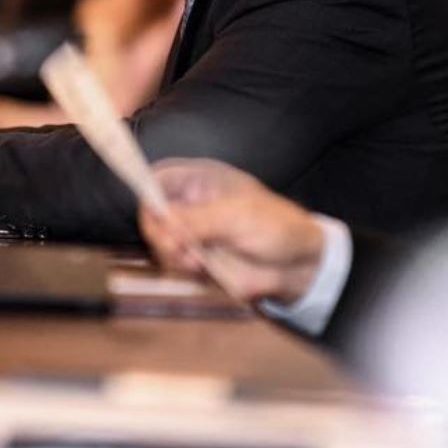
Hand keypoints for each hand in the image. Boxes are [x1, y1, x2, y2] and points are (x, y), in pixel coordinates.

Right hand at [139, 159, 325, 304]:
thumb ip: (198, 219)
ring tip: (197, 262)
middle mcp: (192, 205)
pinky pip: (175, 264)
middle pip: (153, 214)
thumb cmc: (277, 228)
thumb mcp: (238, 217)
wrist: (299, 267)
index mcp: (201, 181)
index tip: (152, 214)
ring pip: (161, 242)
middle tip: (177, 248)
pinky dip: (183, 269)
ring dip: (173, 254)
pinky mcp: (197, 259)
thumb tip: (163, 221)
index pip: (160, 177)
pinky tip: (202, 270)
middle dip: (161, 233)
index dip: (148, 191)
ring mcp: (193, 233)